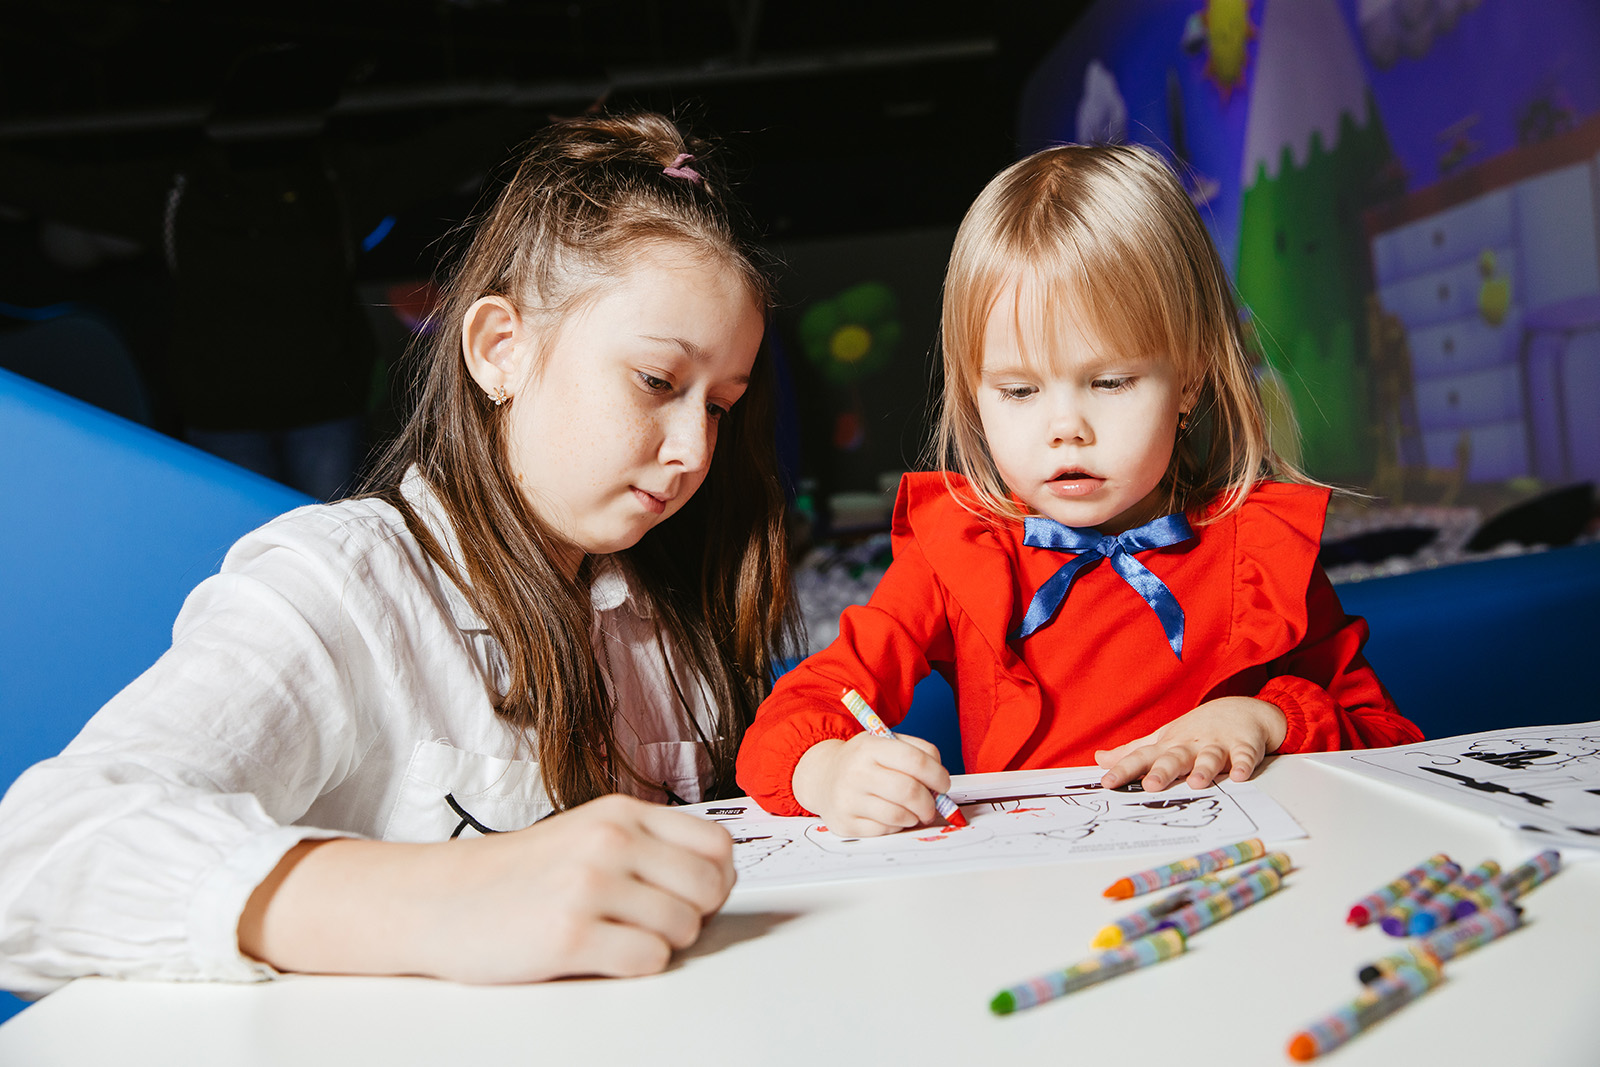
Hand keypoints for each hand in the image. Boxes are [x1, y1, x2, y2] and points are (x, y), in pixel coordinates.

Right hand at [239, 793, 734, 982]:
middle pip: (710, 888)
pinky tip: (600, 954)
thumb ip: (646, 845)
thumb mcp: (587, 834)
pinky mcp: (571, 935)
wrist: (439, 900)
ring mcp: (590, 886)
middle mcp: (610, 841)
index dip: (717, 879)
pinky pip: (649, 961)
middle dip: (694, 915)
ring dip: (662, 943)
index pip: (718, 844)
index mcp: (621, 813)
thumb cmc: (516, 875)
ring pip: (684, 928)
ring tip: (618, 936)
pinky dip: (634, 966)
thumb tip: (717, 876)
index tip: (696, 896)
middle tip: (656, 923)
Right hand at [790, 733, 950, 837]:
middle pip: (909, 792)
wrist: (823, 777)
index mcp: (869, 747)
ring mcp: (848, 800)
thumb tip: (941, 784)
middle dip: (929, 803)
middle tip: (932, 806)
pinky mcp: (845, 824)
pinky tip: (891, 816)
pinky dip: (896, 826)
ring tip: (912, 811)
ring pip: (899, 816)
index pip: (914, 760)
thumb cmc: (863, 762)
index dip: (937, 775)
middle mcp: (855, 772)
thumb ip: (918, 753)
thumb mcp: (885, 743)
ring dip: (914, 816)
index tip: (943, 784)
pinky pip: (885, 831)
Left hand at [1094, 697, 1286, 790]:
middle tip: (1150, 786)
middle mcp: (1190, 745)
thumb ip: (1133, 752)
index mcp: (1168, 745)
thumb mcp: (1163, 738)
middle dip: (1162, 771)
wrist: (1239, 709)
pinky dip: (1244, 764)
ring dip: (1204, 769)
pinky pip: (1245, 755)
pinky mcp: (1244, 745)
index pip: (1141, 758)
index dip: (1124, 770)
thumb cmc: (1195, 730)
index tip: (1106, 783)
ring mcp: (1217, 743)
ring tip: (1197, 783)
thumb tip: (1100, 759)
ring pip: (1209, 757)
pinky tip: (1241, 775)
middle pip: (1174, 758)